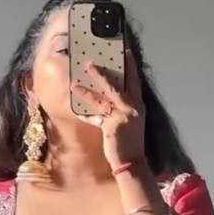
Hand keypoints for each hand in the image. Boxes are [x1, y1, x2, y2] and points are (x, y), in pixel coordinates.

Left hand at [71, 47, 146, 172]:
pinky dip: (85, 107)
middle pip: (117, 84)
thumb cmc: (128, 144)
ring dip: (89, 86)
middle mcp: (133, 107)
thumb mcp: (126, 123)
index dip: (131, 66)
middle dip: (103, 72)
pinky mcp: (114, 124)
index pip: (135, 81)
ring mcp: (124, 115)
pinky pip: (95, 113)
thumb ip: (115, 111)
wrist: (132, 162)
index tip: (126, 52)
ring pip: (104, 96)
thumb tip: (100, 103)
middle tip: (89, 62)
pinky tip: (75, 100)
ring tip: (76, 79)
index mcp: (138, 105)